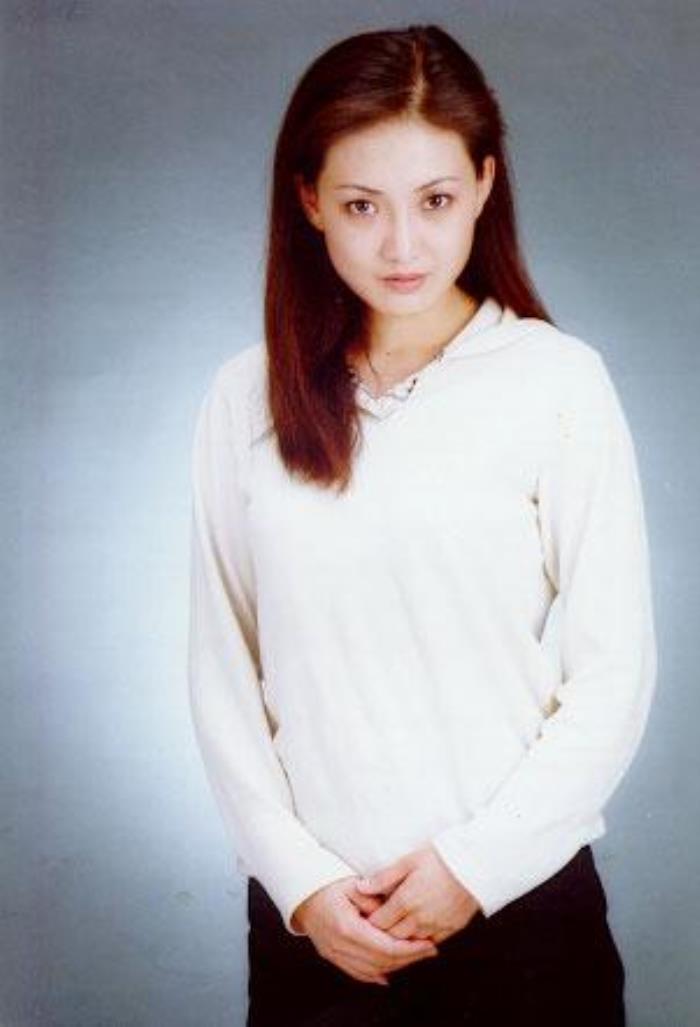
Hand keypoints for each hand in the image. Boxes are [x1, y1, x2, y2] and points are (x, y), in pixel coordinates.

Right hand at [291, 876, 439, 985]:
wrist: (301, 893)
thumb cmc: (327, 884)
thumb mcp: (353, 885)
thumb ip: (373, 900)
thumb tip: (392, 913)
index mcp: (347, 927)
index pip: (385, 947)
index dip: (410, 949)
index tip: (428, 944)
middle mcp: (340, 945)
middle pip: (381, 962)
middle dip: (408, 959)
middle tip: (428, 951)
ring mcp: (334, 953)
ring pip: (371, 971)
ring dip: (395, 967)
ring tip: (414, 957)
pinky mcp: (332, 956)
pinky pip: (356, 972)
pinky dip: (374, 975)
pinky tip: (388, 973)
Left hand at [353, 845, 481, 944]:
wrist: (474, 864)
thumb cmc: (439, 857)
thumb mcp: (408, 861)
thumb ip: (383, 877)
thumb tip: (361, 887)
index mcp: (406, 900)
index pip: (378, 922)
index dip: (369, 921)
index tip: (364, 916)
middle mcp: (419, 918)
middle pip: (392, 937)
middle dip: (382, 933)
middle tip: (376, 923)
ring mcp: (436, 926)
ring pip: (410, 943)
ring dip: (400, 937)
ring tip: (395, 925)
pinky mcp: (450, 929)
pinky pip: (430, 943)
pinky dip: (420, 940)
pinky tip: (416, 930)